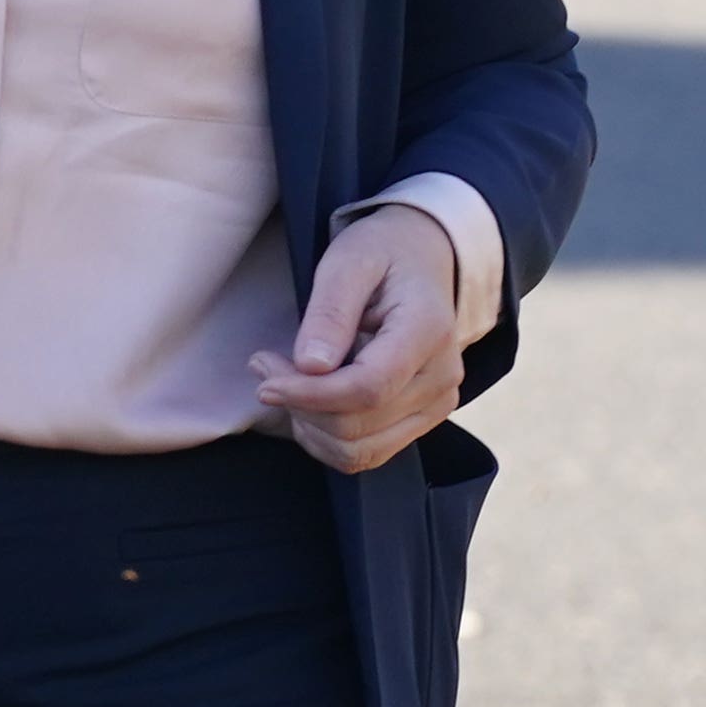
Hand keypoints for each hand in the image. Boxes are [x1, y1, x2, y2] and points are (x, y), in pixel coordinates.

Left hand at [255, 205, 467, 473]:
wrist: (424, 259)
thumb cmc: (382, 253)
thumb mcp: (349, 261)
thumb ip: (330, 311)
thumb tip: (311, 367)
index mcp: (428, 332)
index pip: (368, 388)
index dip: (308, 394)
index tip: (263, 379)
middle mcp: (442, 378)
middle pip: (359, 425)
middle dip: (299, 405)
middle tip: (264, 364)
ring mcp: (437, 404)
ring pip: (361, 450)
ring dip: (309, 426)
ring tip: (283, 380)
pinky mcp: (422, 419)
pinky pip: (369, 453)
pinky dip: (327, 439)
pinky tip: (307, 402)